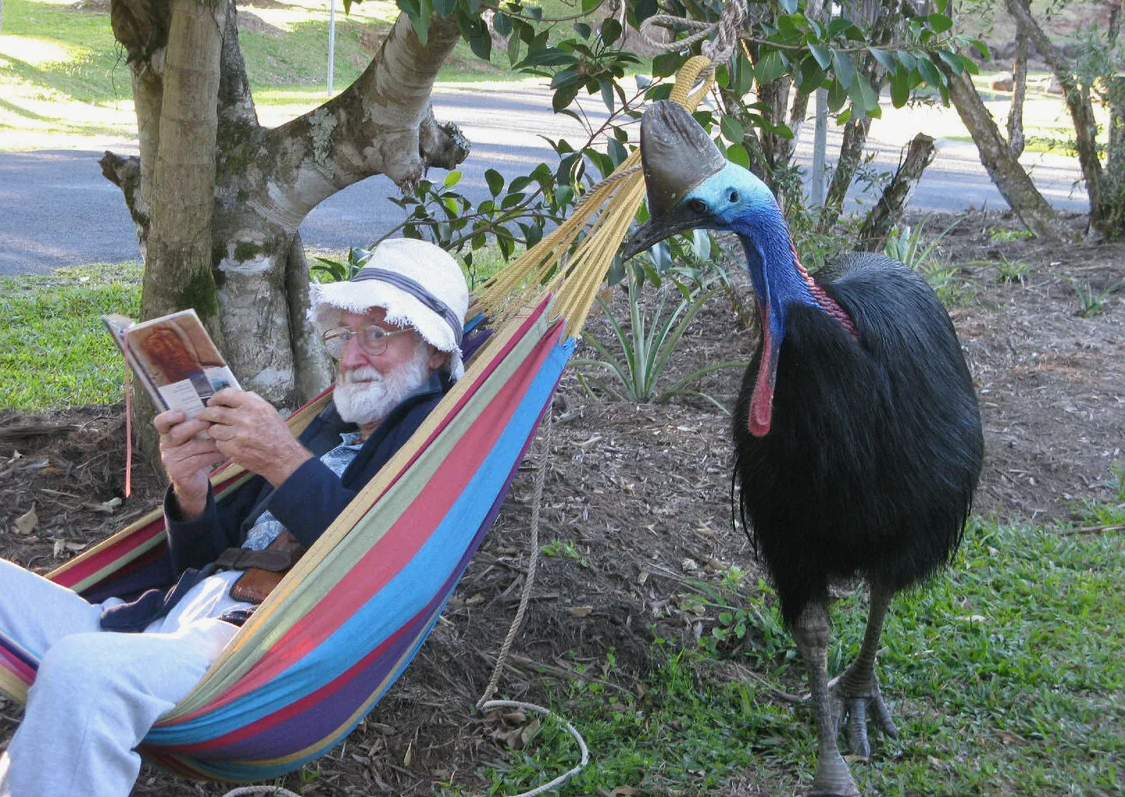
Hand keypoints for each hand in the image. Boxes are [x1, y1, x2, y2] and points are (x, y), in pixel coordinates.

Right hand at [155, 409, 224, 520]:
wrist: (194, 482)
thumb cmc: (197, 454)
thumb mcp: (196, 438)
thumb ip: (199, 425)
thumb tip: (216, 408)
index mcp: (168, 433)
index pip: (160, 422)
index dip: (169, 416)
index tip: (182, 413)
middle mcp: (166, 445)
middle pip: (177, 432)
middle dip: (195, 426)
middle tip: (210, 423)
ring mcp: (170, 460)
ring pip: (192, 447)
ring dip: (211, 443)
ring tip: (224, 440)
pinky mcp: (179, 472)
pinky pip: (199, 460)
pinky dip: (213, 456)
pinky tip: (223, 454)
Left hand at [198, 388, 312, 486]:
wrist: (283, 458)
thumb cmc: (277, 434)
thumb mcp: (269, 411)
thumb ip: (251, 401)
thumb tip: (232, 396)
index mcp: (255, 406)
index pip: (227, 395)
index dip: (216, 397)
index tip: (212, 401)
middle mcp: (246, 419)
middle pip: (215, 412)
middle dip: (205, 413)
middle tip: (202, 415)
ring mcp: (239, 436)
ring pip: (214, 430)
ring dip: (214, 430)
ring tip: (218, 431)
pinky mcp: (235, 450)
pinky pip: (219, 444)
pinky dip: (221, 444)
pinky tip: (229, 443)